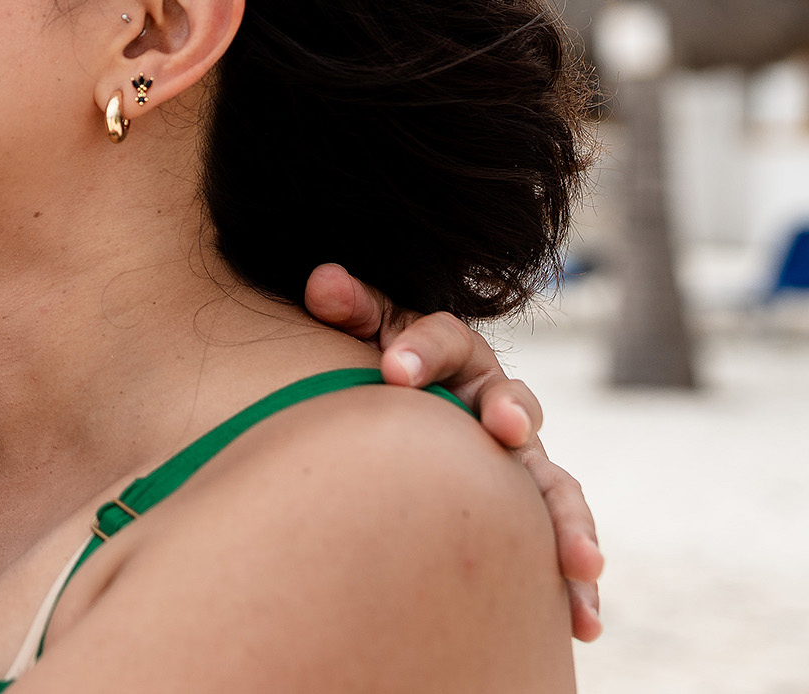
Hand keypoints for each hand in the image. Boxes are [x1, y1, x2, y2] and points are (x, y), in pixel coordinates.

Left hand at [304, 264, 603, 641]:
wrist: (406, 407)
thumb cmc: (385, 366)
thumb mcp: (367, 330)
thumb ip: (350, 307)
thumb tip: (322, 282)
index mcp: (453, 353)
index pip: (443, 338)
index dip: (420, 349)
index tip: (389, 369)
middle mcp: (495, 402)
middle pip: (513, 403)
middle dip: (508, 413)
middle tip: (502, 428)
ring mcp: (518, 460)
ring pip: (553, 484)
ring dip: (569, 520)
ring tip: (579, 563)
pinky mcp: (530, 513)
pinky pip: (558, 541)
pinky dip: (574, 581)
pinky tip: (582, 623)